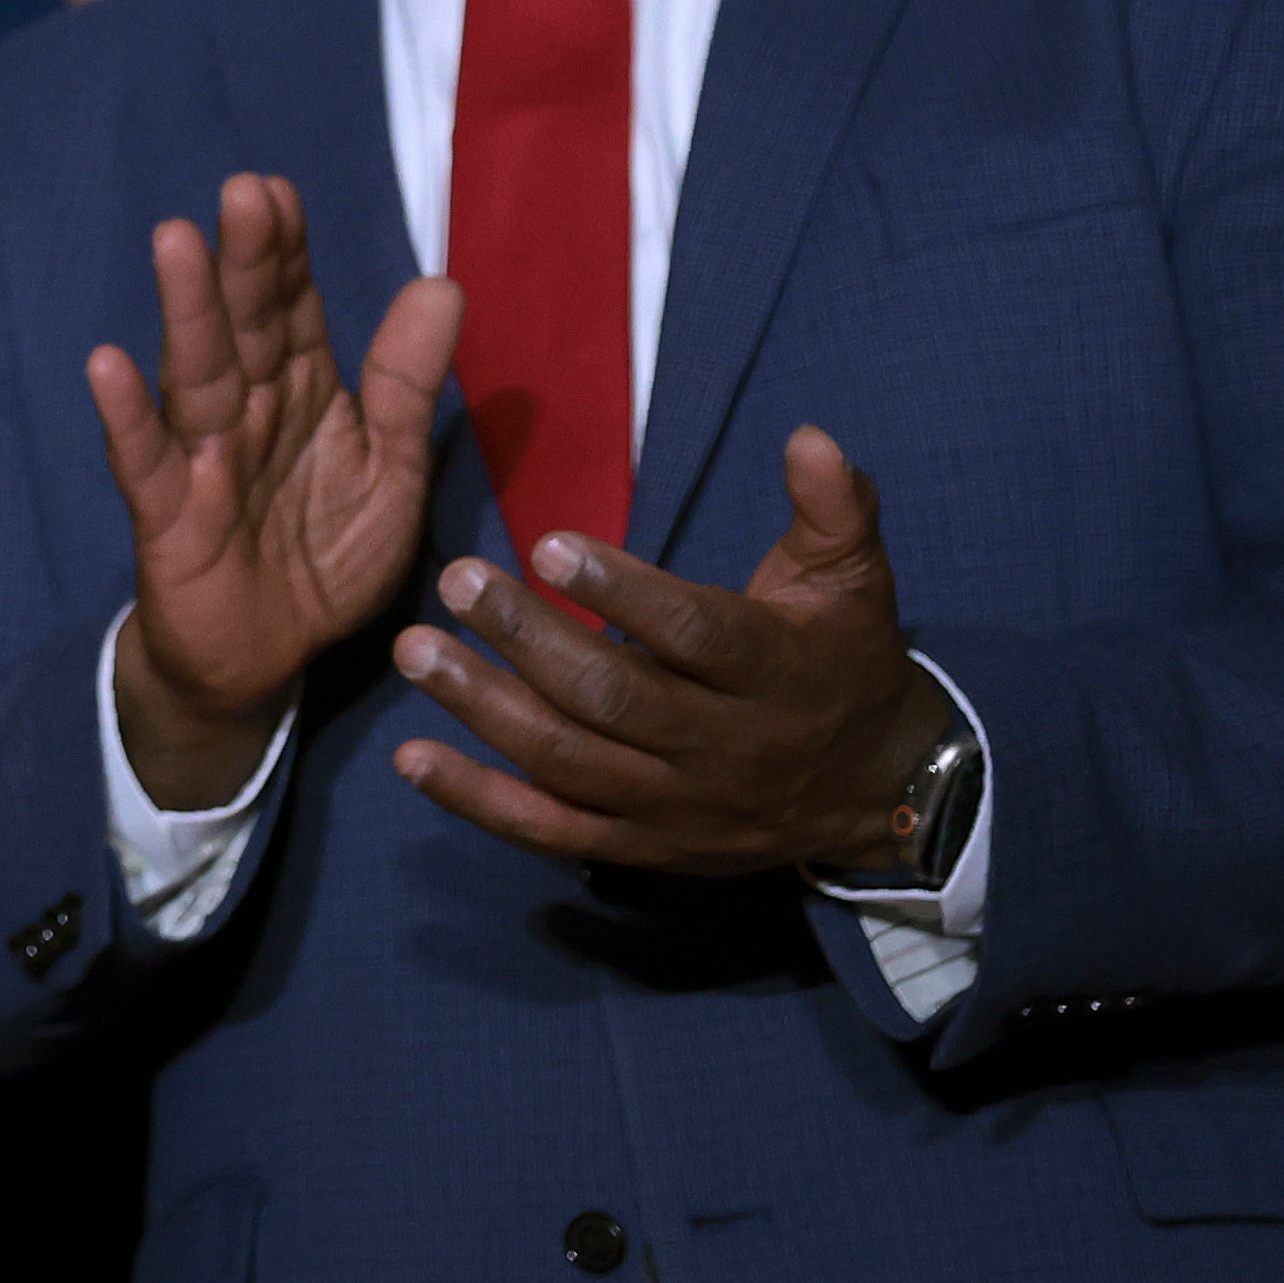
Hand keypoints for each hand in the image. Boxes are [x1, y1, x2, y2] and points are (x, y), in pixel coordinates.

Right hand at [90, 174, 459, 813]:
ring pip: (195, 374)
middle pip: (245, 326)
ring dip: (185, 311)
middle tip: (245, 192)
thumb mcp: (389, 469)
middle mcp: (245, 409)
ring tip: (177, 242)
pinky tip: (107, 365)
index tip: (279, 190)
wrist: (263, 657)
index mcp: (299, 391)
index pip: (292, 308)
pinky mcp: (168, 516)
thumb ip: (405, 382)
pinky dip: (125, 416)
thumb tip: (443, 284)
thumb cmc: (323, 553)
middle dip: (246, 261)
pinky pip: (146, 461)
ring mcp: (201, 457)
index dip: (288, 253)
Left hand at [387, 426, 958, 873]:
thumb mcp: (853, 580)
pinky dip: (478, 800)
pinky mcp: (642, 847)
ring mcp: (678, 805)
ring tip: (415, 650)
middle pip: (616, 699)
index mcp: (776, 673)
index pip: (696, 634)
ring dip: (484, 710)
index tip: (546, 545)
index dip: (623, 592)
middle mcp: (724, 748)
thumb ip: (832, 507)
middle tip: (456, 580)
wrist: (873, 791)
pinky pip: (551, 830)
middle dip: (529, 640)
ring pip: (571, 764)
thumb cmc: (842, 661)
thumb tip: (808, 435)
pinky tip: (410, 759)